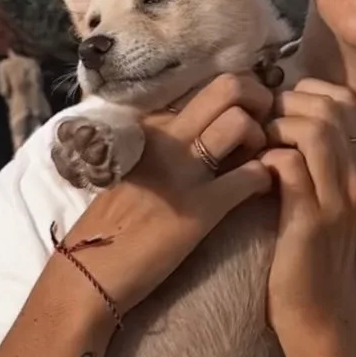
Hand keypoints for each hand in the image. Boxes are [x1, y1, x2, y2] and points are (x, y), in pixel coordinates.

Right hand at [57, 72, 273, 316]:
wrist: (89, 270)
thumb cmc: (114, 222)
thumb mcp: (137, 165)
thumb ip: (169, 143)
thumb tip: (207, 132)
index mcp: (153, 126)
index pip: (209, 88)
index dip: (239, 97)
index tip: (249, 115)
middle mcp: (167, 137)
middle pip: (229, 86)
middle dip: (260, 99)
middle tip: (266, 127)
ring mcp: (183, 170)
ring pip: (241, 122)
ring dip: (263, 139)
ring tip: (260, 161)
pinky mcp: (199, 208)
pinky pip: (250, 176)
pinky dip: (265, 180)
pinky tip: (259, 192)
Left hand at [262, 80, 355, 350]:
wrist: (319, 316)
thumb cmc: (310, 256)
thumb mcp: (323, 201)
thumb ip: (314, 162)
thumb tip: (280, 119)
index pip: (345, 101)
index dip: (306, 92)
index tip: (277, 110)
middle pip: (329, 106)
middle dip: (286, 104)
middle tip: (259, 125)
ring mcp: (337, 197)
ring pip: (314, 129)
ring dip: (275, 127)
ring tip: (255, 146)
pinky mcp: (310, 219)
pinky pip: (288, 165)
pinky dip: (264, 158)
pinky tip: (252, 174)